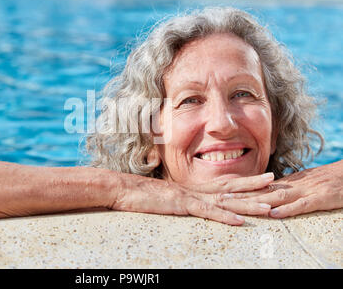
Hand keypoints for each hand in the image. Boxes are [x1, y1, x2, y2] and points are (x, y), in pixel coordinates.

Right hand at [110, 173, 274, 225]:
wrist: (122, 188)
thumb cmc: (141, 194)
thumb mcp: (165, 195)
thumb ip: (181, 197)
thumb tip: (190, 200)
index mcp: (194, 187)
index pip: (226, 184)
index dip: (246, 182)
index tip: (265, 180)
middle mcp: (196, 189)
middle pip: (232, 189)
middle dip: (256, 187)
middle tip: (279, 185)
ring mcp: (190, 196)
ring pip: (225, 200)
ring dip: (248, 203)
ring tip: (269, 205)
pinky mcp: (180, 205)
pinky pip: (206, 212)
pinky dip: (224, 217)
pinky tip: (239, 222)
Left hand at [228, 160, 342, 218]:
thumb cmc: (326, 180)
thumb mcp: (303, 183)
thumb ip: (285, 188)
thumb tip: (266, 192)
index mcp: (287, 182)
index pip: (259, 187)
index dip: (240, 190)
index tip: (222, 193)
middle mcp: (292, 185)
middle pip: (262, 191)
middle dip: (240, 196)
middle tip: (220, 199)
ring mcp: (305, 191)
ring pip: (276, 197)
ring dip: (255, 201)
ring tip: (237, 204)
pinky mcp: (319, 198)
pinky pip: (301, 205)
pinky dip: (286, 209)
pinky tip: (272, 213)